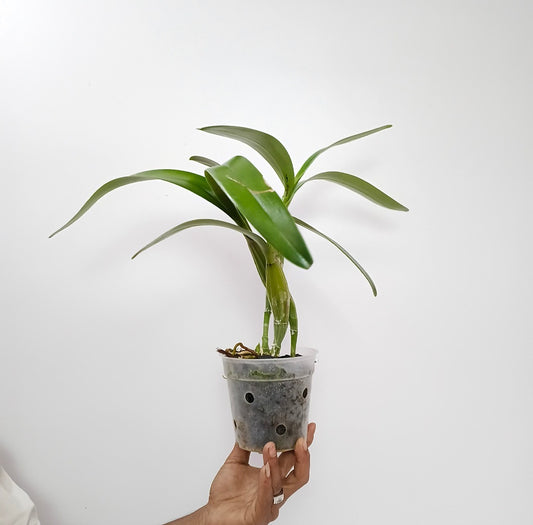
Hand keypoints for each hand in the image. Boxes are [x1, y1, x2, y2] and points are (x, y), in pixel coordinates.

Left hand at [166, 422, 315, 524]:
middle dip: (303, 456)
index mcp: (274, 476)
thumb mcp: (235, 462)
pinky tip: (265, 470)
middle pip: (299, 474)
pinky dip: (266, 483)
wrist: (213, 515)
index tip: (308, 427)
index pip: (293, 458)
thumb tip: (246, 424)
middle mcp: (276, 490)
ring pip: (282, 484)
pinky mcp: (258, 515)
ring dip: (276, 463)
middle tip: (301, 439)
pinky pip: (266, 499)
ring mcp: (269, 503)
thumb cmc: (226, 494)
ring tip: (269, 446)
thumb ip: (243, 445)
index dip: (303, 444)